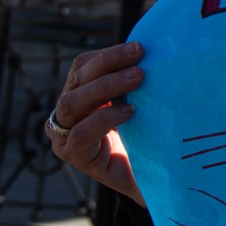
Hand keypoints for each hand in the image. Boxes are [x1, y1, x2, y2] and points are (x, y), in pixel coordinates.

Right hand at [47, 41, 146, 206]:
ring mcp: (65, 136)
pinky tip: (129, 113)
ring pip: (72, 103)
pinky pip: (80, 134)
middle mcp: (68, 113)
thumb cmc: (150, 137)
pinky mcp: (74, 157)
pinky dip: (104, 119)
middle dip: (108, 64)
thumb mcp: (142, 103)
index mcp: (81, 94)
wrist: (156, 179)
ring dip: (106, 86)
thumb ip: (138, 80)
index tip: (139, 47)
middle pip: (77, 79)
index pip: (84, 65)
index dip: (108, 54)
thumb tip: (160, 49)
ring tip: (138, 79)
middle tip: (140, 57)